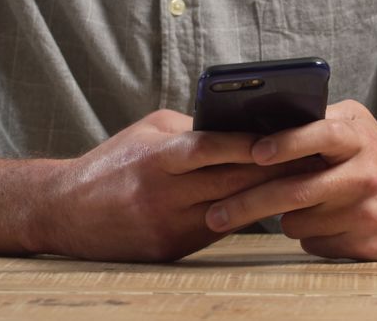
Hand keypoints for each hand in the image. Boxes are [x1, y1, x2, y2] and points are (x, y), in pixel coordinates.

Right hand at [31, 110, 320, 261]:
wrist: (63, 212)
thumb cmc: (111, 163)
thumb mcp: (147, 133)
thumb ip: (191, 129)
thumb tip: (240, 125)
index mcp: (156, 159)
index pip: (209, 147)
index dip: (247, 143)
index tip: (285, 135)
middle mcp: (163, 195)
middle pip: (230, 182)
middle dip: (273, 169)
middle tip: (313, 157)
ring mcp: (168, 227)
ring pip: (231, 211)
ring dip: (268, 196)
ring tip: (305, 182)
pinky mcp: (171, 251)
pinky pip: (217, 231)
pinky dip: (244, 217)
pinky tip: (272, 206)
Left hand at [204, 100, 376, 259]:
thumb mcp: (358, 129)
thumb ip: (317, 125)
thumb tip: (255, 130)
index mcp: (357, 136)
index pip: (319, 134)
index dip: (286, 143)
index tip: (255, 152)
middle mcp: (364, 172)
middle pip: (295, 189)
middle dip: (248, 203)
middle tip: (216, 215)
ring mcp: (366, 210)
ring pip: (297, 222)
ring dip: (284, 218)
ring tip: (291, 208)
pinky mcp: (366, 243)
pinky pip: (314, 243)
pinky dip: (308, 235)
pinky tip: (324, 224)